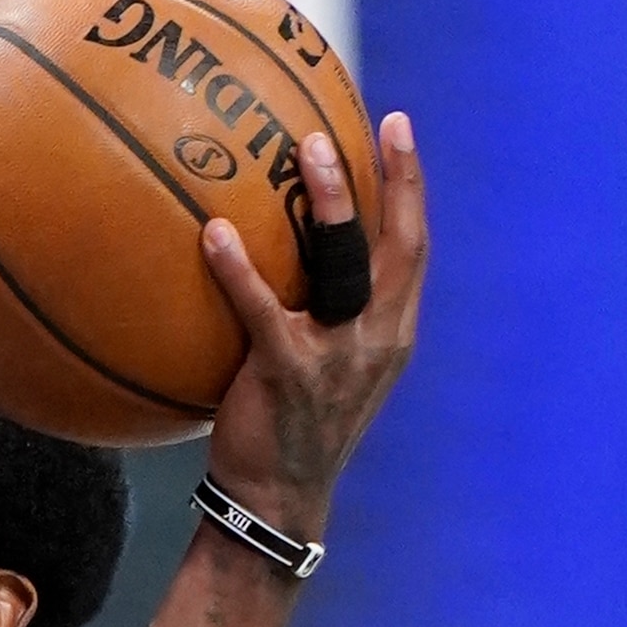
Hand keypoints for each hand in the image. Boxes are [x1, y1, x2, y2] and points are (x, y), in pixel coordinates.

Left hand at [196, 110, 427, 534]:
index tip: (398, 127)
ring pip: (344, 265)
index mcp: (393, 331)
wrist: (277, 502)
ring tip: (303, 151)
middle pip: (397, 244)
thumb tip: (284, 246)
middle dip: (388, 179)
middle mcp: (378, 337)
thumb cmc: (293, 427)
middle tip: (360, 125)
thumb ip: (327, 312)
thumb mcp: (329, 367)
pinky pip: (263, 310)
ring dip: (330, 205)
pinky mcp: (288, 374)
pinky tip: (212, 234)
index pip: (414, 246)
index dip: (410, 184)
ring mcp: (338, 356)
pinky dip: (238, 270)